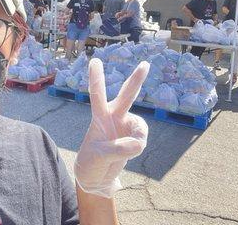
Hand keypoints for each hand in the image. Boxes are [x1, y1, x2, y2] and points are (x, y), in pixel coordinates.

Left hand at [74, 59, 148, 197]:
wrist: (97, 177)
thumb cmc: (91, 162)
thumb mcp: (99, 156)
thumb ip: (118, 149)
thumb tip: (139, 143)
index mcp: (99, 116)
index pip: (97, 94)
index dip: (96, 77)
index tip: (94, 60)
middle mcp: (114, 116)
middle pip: (127, 95)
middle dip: (137, 79)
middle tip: (145, 63)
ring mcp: (125, 125)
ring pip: (140, 125)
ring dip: (138, 137)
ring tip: (128, 150)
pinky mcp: (133, 136)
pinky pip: (142, 138)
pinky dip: (139, 146)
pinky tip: (131, 152)